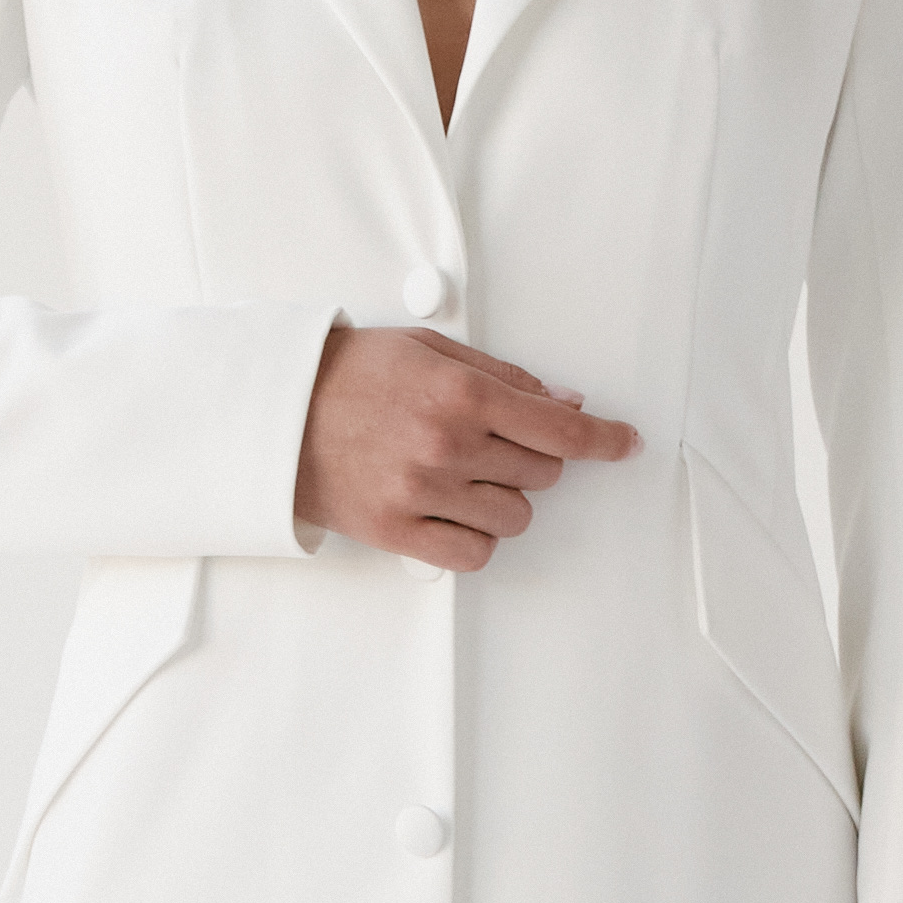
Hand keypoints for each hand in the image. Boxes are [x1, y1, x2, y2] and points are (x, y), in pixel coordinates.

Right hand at [297, 322, 637, 572]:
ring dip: (504, 498)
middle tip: (489, 442)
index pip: (560, 431)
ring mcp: (423, 493)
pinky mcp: (399, 532)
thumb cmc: (350, 375)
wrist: (276, 412)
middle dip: (530, 458)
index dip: (606, 440)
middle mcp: (447, 445)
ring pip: (515, 516)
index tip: (627, 444)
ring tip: (462, 475)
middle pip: (542, 473)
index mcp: (460, 394)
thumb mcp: (429, 350)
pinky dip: (476, 536)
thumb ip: (503, 377)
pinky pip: (474, 553)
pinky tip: (454, 511)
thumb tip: (566, 404)